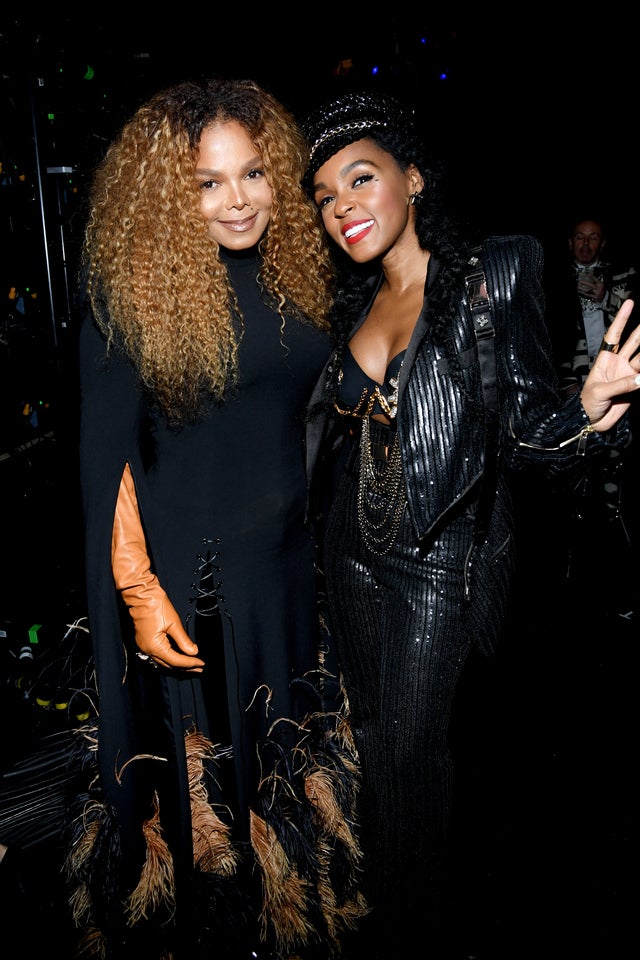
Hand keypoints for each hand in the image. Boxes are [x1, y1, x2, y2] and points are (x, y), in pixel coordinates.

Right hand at [131, 587, 204, 671]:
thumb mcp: (174, 623)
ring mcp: (145, 646)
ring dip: (178, 663)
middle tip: (199, 668)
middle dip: (185, 667)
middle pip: (169, 664)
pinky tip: (178, 656)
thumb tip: (193, 651)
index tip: (201, 664)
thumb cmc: (155, 606)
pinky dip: (170, 657)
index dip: (190, 663)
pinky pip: (159, 654)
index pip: (176, 661)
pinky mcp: (145, 641)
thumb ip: (183, 640)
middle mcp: (147, 650)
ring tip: (191, 665)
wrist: (141, 595)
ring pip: (163, 661)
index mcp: (155, 646)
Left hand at [577, 273, 604, 302]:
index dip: (592, 276)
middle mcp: (599, 288)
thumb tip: (590, 276)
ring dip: (582, 288)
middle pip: (591, 285)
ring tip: (578, 287)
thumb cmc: (602, 291)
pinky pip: (588, 295)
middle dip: (585, 283)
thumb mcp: (600, 285)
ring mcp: (597, 293)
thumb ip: (595, 281)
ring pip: (588, 290)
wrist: (605, 298)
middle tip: (580, 281)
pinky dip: (584, 293)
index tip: (588, 274)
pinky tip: (581, 292)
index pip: (596, 279)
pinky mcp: (595, 297)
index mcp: (601, 284)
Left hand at [579, 299, 639, 430]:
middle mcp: (618, 364)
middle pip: (634, 342)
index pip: (614, 335)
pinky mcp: (635, 388)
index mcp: (605, 360)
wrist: (590, 422)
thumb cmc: (587, 404)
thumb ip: (620, 386)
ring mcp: (628, 374)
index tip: (630, 303)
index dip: (622, 319)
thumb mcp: (599, 392)